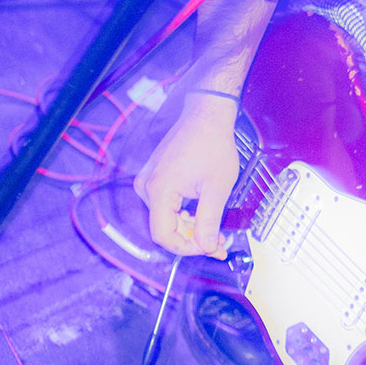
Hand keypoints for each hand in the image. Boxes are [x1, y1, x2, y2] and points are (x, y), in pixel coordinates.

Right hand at [134, 95, 239, 257]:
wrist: (206, 116)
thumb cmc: (212, 144)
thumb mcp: (217, 188)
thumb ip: (209, 221)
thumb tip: (206, 247)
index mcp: (159, 190)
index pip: (163, 235)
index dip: (186, 248)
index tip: (209, 248)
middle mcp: (147, 186)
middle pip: (165, 228)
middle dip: (193, 239)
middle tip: (219, 244)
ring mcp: (149, 181)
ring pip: (167, 218)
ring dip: (190, 227)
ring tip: (215, 230)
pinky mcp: (155, 177)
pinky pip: (166, 205)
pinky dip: (185, 214)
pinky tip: (203, 215)